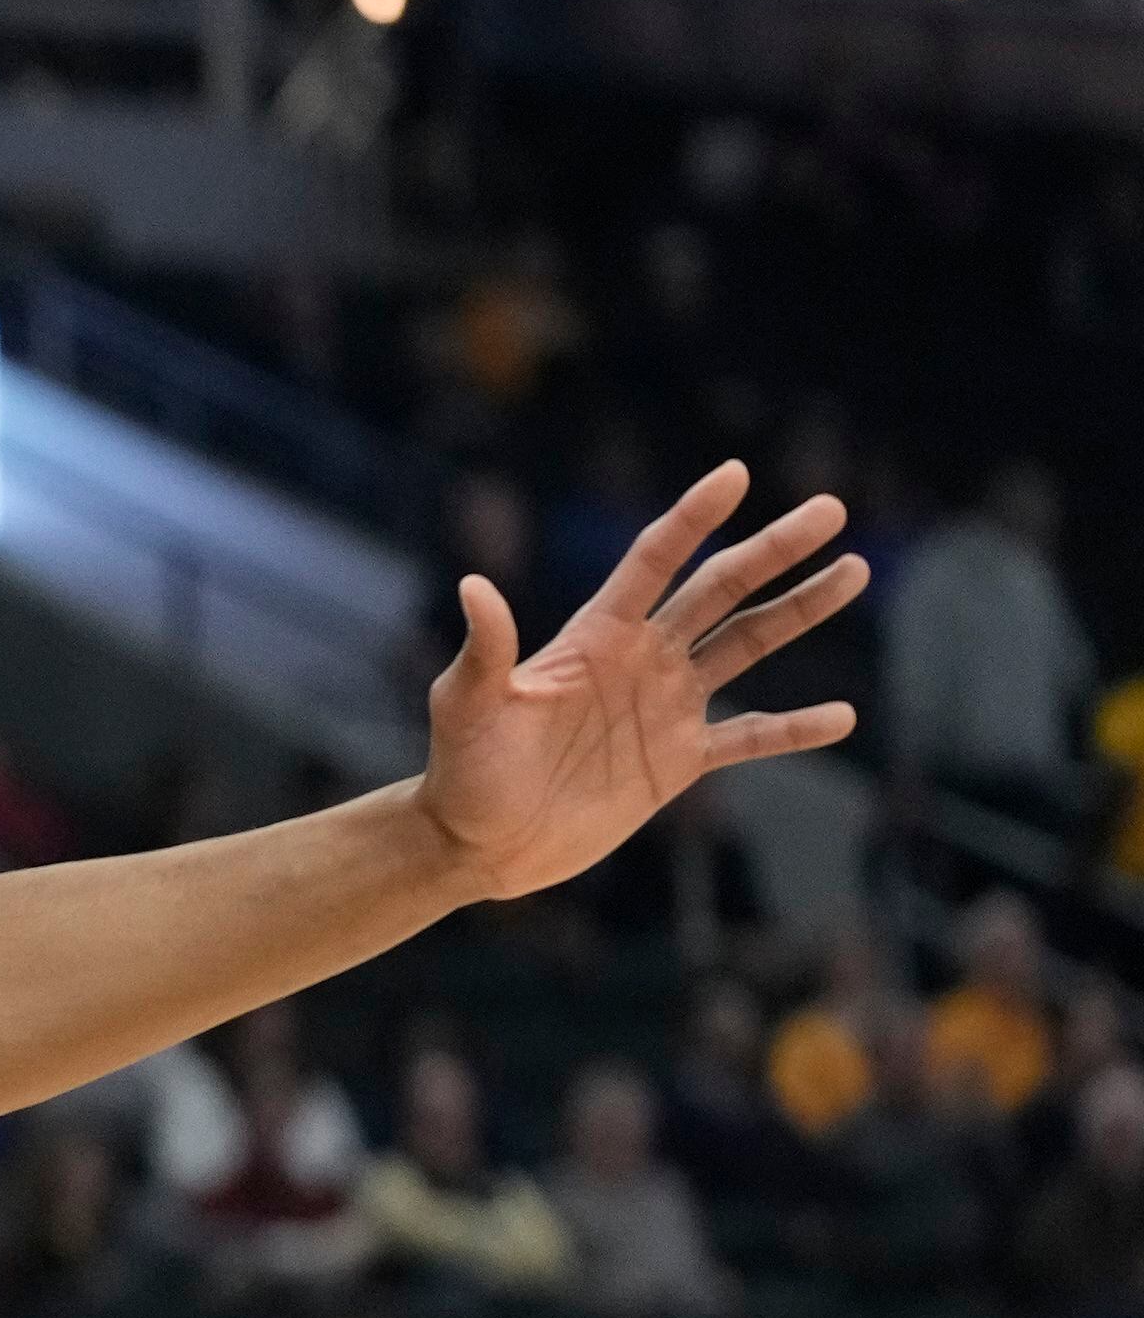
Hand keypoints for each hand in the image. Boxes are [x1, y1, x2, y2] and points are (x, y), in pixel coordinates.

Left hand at [413, 462, 862, 903]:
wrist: (477, 843)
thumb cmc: (462, 769)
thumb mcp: (468, 706)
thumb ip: (486, 650)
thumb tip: (473, 585)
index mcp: (594, 636)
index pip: (653, 562)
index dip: (691, 518)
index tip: (736, 474)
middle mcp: (639, 659)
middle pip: (719, 590)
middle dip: (773, 550)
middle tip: (830, 509)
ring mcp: (665, 707)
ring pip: (747, 646)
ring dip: (799, 611)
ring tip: (854, 571)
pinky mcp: (678, 760)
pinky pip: (750, 738)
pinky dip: (794, 729)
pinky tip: (843, 718)